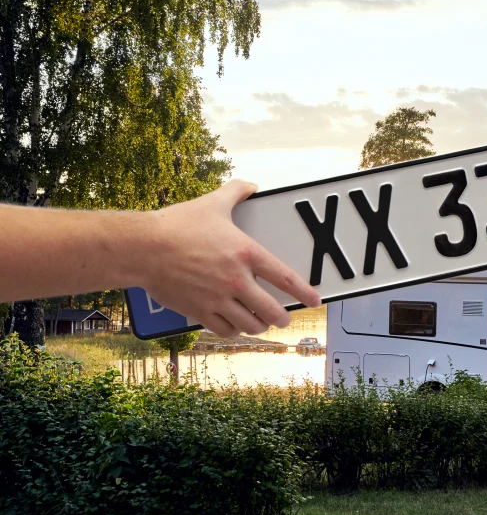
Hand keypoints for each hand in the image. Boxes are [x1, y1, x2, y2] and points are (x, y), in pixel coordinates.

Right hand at [136, 180, 320, 337]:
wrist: (143, 248)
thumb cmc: (177, 225)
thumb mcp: (212, 203)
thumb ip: (236, 193)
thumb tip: (250, 185)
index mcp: (246, 254)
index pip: (285, 278)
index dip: (304, 292)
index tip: (315, 301)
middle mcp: (236, 280)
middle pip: (272, 311)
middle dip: (282, 317)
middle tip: (284, 318)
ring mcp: (218, 298)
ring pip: (250, 324)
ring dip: (260, 325)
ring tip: (262, 323)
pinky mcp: (199, 311)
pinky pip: (225, 329)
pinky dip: (234, 330)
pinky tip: (236, 325)